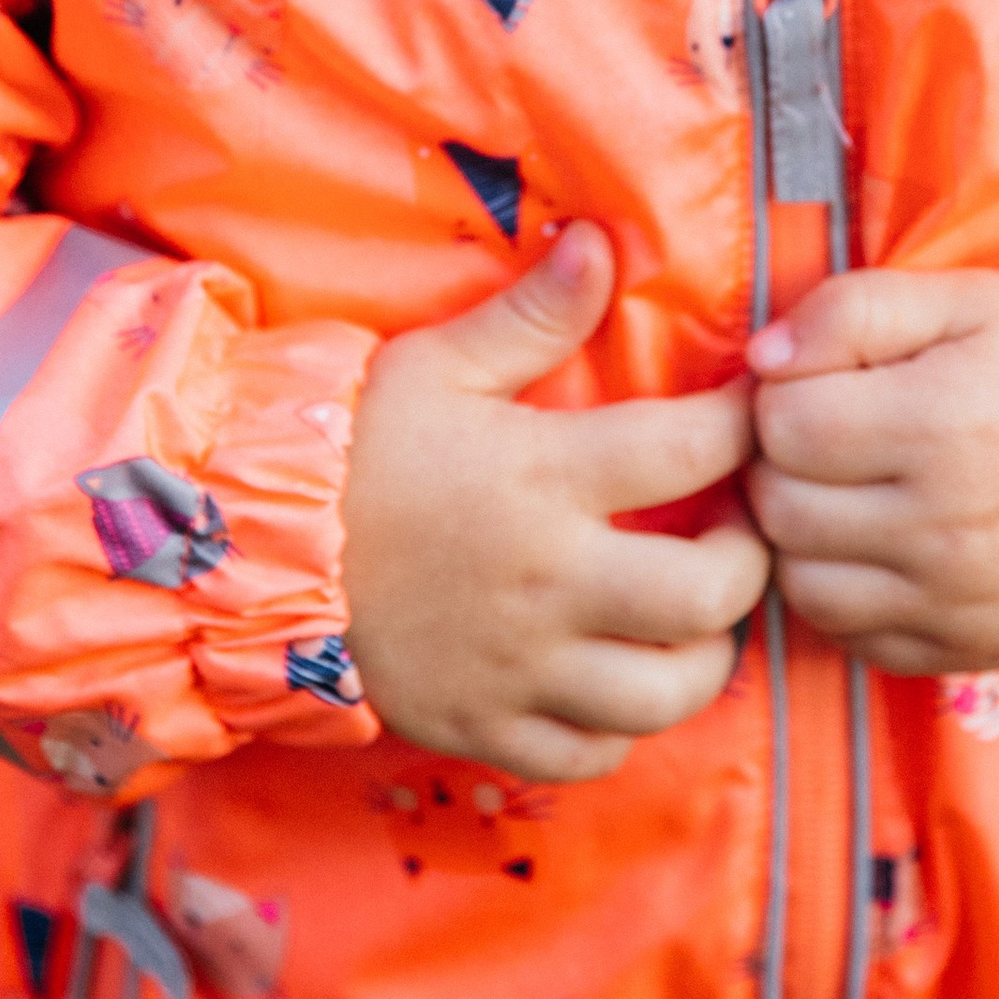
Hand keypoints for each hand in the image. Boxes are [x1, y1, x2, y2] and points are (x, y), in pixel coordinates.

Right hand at [343, 224, 767, 781]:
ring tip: (693, 618)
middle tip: (735, 532)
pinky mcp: (486, 728)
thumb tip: (602, 242)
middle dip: (749, 561)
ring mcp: (522, 667)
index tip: (754, 420)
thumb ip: (533, 314)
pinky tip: (615, 682)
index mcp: (548, 477)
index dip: (747, 429)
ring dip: (705, 658)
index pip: (696, 450)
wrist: (244, 553)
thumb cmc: (353, 448)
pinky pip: (594, 757)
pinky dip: (623, 730)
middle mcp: (552, 581)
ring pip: (668, 694)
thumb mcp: (437, 364)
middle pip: (710, 596)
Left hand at [744, 267, 998, 676]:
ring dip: (802, 536)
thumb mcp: (957, 299)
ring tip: (846, 493)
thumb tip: (762, 361)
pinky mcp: (968, 649)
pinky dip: (842, 592)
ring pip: (800, 583)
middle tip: (826, 441)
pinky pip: (848, 635)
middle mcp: (954, 527)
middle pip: (781, 509)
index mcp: (946, 423)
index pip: (782, 424)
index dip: (781, 397)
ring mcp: (962, 601)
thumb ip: (851, 308)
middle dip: (782, 467)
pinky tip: (876, 545)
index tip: (819, 387)